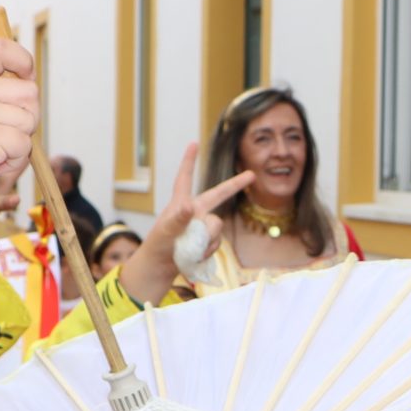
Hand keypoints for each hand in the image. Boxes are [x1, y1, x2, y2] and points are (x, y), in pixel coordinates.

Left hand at [121, 145, 253, 303]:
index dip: (189, 161)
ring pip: (217, 226)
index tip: (194, 144)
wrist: (162, 267)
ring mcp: (203, 226)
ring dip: (206, 240)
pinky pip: (216, 242)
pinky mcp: (209, 240)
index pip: (185, 178)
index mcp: (180, 203)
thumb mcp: (165, 232)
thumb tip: (190, 207)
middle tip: (251, 175)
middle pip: (219, 194)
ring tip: (190, 250)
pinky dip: (208, 251)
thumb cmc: (159, 246)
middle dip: (235, 184)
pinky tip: (196, 256)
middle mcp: (196, 211)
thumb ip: (178, 219)